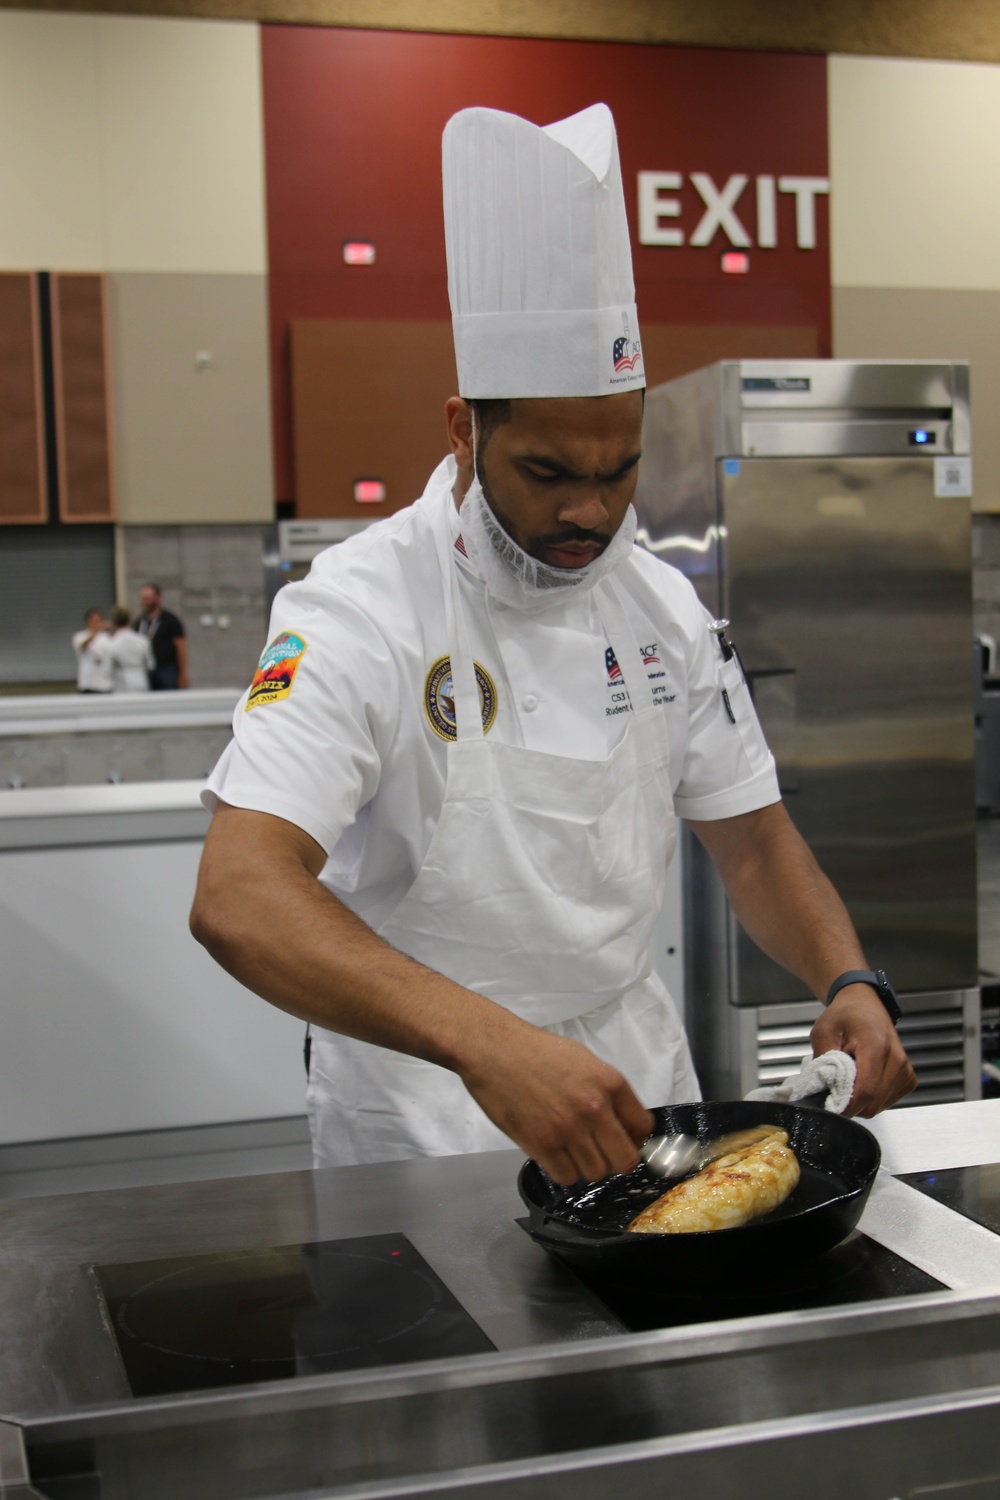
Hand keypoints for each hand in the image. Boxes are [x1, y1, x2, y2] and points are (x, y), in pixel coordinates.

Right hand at [458, 1025, 652, 1185]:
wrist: (494, 1049)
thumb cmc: (536, 1051)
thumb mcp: (584, 1060)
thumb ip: (607, 1091)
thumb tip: (622, 1122)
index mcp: (609, 1082)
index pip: (642, 1127)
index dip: (634, 1138)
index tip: (624, 1139)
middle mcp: (595, 1107)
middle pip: (624, 1160)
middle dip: (615, 1160)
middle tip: (601, 1152)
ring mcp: (568, 1128)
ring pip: (596, 1173)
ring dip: (587, 1166)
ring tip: (572, 1150)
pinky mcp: (542, 1144)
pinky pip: (566, 1177)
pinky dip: (563, 1171)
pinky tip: (555, 1154)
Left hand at [810, 984, 916, 1115]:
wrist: (865, 1005)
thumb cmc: (845, 1016)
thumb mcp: (823, 1032)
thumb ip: (823, 1062)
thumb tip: (822, 1091)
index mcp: (876, 1046)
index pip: (865, 1091)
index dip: (846, 1105)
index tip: (829, 1104)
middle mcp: (896, 1060)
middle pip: (872, 1104)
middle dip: (850, 1102)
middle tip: (835, 1086)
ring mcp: (905, 1070)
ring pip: (879, 1106)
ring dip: (861, 1100)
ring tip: (851, 1077)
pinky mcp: (908, 1078)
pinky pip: (886, 1101)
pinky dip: (872, 1097)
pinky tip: (864, 1079)